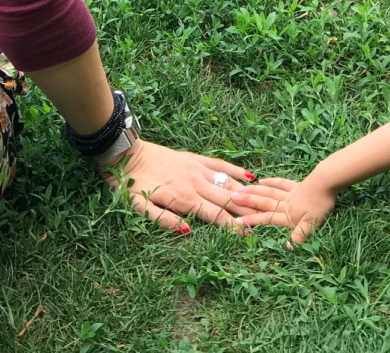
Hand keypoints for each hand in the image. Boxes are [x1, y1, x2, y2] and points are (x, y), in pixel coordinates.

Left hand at [103, 139, 258, 231]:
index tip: (248, 236)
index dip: (232, 227)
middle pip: (227, 200)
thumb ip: (163, 220)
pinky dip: (234, 170)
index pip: (215, 216)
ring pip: (226, 182)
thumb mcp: (139, 207)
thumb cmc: (131, 183)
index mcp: (184, 198)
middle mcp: (195, 182)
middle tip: (263, 222)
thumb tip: (187, 231)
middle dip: (246, 212)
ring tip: (262, 203)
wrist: (125, 152)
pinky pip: (218, 164)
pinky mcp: (193, 158)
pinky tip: (248, 175)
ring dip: (245, 193)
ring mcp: (196, 168)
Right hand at [231, 175, 336, 244]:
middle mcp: (286, 203)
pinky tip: (263, 179)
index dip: (252, 220)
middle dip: (248, 201)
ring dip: (255, 191)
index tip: (236, 221)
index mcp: (288, 214)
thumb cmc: (321, 203)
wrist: (327, 181)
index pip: (266, 218)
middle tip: (232, 197)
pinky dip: (272, 181)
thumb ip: (298, 237)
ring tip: (242, 188)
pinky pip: (282, 183)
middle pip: (264, 202)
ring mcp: (291, 193)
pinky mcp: (298, 185)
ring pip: (269, 192)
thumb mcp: (312, 224)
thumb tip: (286, 247)